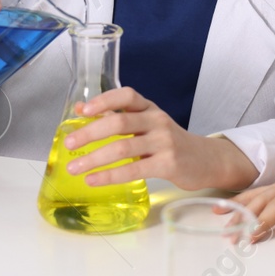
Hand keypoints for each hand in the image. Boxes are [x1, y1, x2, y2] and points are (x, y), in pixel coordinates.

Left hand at [63, 87, 258, 191]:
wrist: (206, 160)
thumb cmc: (169, 142)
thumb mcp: (147, 124)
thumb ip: (118, 117)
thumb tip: (82, 110)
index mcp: (150, 108)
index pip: (126, 95)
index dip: (104, 100)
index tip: (83, 111)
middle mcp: (157, 121)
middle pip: (119, 121)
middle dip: (90, 133)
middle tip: (68, 144)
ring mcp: (164, 142)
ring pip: (123, 147)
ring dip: (95, 158)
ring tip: (75, 169)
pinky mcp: (168, 164)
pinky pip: (134, 169)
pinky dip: (110, 176)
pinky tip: (94, 180)